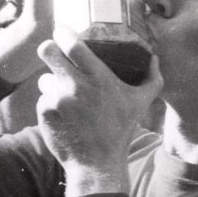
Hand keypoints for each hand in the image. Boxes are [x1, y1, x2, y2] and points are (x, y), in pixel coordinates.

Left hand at [36, 26, 162, 196]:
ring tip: (64, 94)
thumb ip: (152, 79)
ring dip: (52, 82)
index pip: (72, 44)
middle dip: (49, 48)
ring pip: (44, 78)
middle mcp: (75, 86)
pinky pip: (43, 99)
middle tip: (53, 53)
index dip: (63, 33)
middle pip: (47, 50)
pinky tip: (63, 115)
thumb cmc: (120, 132)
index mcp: (99, 78)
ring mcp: (57, 100)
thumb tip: (155, 59)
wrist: (97, 164)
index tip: (63, 32)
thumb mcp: (141, 104)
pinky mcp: (45, 113)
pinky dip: (51, 104)